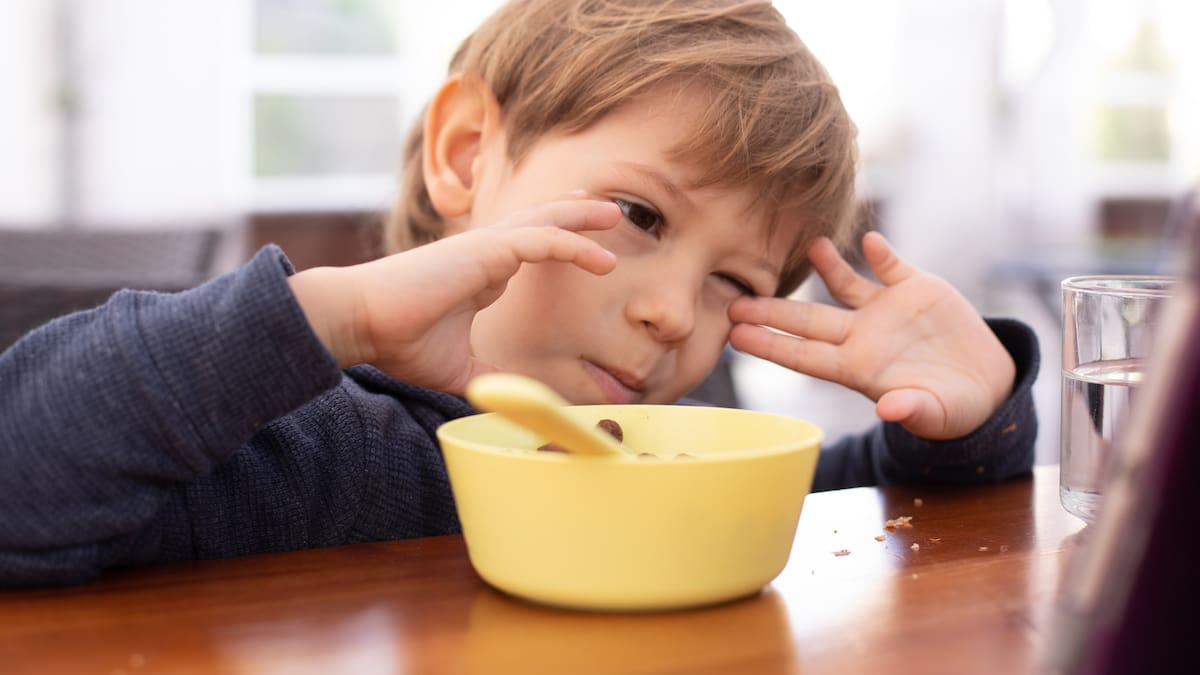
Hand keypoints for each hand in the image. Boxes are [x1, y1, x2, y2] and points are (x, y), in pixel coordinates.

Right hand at [290, 198, 620, 394]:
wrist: (362, 322)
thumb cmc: (399, 341)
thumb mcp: (461, 369)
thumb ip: (493, 379)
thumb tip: (518, 402)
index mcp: (481, 274)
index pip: (527, 248)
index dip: (556, 240)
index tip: (581, 242)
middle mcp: (485, 255)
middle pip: (540, 225)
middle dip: (574, 216)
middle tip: (605, 213)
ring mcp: (485, 248)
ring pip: (545, 223)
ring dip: (581, 218)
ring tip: (612, 216)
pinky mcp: (485, 250)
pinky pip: (541, 240)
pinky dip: (572, 244)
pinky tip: (600, 257)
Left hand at [728, 231, 1014, 439]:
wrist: (986, 384)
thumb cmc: (952, 409)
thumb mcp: (935, 414)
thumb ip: (911, 410)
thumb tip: (888, 411)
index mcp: (858, 369)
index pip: (804, 357)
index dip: (771, 346)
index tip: (736, 336)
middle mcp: (863, 336)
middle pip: (809, 321)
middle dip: (773, 312)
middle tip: (734, 301)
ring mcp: (886, 311)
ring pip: (844, 284)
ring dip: (826, 266)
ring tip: (809, 246)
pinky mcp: (917, 290)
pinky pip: (892, 266)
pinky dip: (882, 254)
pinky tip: (870, 240)